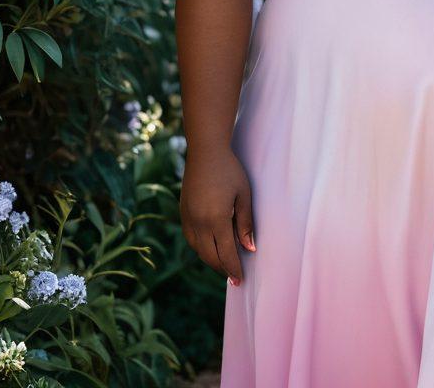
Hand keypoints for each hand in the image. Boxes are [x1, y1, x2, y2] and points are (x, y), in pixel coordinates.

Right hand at [180, 145, 256, 286]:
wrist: (205, 152)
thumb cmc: (230, 171)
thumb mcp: (244, 195)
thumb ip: (246, 223)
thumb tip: (250, 249)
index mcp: (216, 219)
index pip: (226, 253)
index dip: (234, 268)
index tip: (240, 280)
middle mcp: (199, 223)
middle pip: (210, 256)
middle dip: (223, 269)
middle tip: (234, 278)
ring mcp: (188, 218)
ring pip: (198, 250)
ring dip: (211, 260)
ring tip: (224, 265)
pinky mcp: (183, 213)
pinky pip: (191, 239)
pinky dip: (201, 248)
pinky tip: (210, 248)